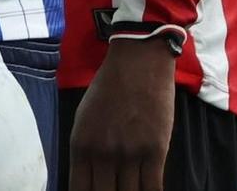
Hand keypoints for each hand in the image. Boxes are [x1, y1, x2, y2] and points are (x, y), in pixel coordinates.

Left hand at [70, 34, 175, 190]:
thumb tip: (89, 180)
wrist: (138, 60)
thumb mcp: (84, 118)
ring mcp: (130, 153)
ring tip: (131, 190)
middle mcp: (103, 153)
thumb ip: (85, 150)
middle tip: (115, 190)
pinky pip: (153, 189)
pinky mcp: (155, 151)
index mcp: (81, 145)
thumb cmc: (109, 86)